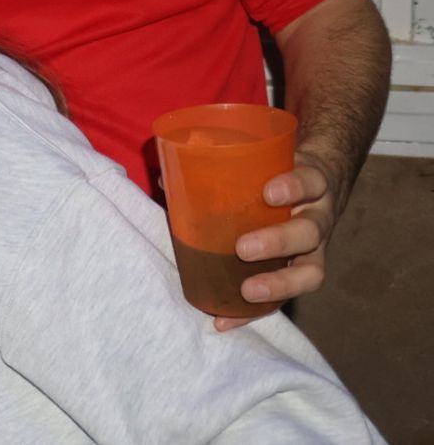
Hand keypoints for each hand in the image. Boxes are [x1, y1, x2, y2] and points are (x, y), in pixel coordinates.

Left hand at [214, 153, 336, 330]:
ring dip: (277, 284)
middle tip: (243, 248)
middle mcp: (317, 219)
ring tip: (246, 291)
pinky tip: (225, 322)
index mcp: (309, 186)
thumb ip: (221, 168)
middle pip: (310, 232)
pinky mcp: (298, 276)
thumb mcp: (263, 163)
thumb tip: (167, 179)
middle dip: (279, 241)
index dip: (294, 186)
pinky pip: (283, 299)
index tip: (268, 192)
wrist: (314, 185)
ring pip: (310, 272)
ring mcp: (313, 251)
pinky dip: (253, 314)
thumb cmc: (277, 173)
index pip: (312, 181)